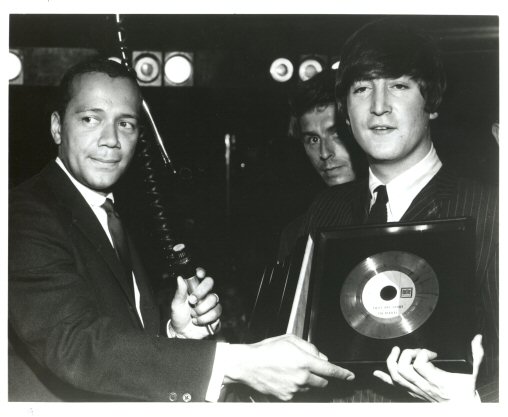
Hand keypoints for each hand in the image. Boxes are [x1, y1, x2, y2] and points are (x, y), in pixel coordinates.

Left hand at [169, 267, 221, 338]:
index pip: (201, 275)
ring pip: (213, 299)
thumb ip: (179, 292)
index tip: (198, 274)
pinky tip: (197, 321)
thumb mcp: (176, 304)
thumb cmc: (179, 316)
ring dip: (201, 309)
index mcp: (195, 288)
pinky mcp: (216, 315)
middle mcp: (205, 293)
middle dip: (201, 292)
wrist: (182, 333)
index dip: (201, 272)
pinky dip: (205, 318)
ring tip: (193, 315)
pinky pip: (216, 312)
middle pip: (210, 283)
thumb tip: (179, 278)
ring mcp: (212, 304)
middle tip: (192, 301)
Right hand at [223, 334, 354, 400]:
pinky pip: (297, 393)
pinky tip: (284, 377)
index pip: (330, 370)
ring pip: (309, 387)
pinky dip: (295, 386)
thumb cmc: (266, 349)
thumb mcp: (290, 339)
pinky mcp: (286, 396)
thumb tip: (321, 356)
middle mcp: (301, 377)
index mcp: (304, 361)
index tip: (349, 376)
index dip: (342, 373)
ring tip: (290, 370)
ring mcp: (294, 389)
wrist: (248, 364)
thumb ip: (309, 347)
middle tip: (308, 367)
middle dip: (320, 376)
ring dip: (306, 380)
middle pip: (322, 382)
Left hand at [373, 334, 483, 401]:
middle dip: (407, 354)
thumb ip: (475, 356)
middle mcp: (423, 386)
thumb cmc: (467, 393)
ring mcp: (415, 390)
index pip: (420, 364)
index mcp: (437, 380)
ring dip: (392, 362)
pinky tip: (377, 373)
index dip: (422, 353)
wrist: (462, 409)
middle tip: (415, 350)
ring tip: (396, 351)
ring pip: (396, 377)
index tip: (431, 352)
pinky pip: (394, 386)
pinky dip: (385, 378)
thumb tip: (477, 339)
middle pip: (404, 369)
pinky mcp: (412, 393)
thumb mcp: (473, 374)